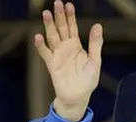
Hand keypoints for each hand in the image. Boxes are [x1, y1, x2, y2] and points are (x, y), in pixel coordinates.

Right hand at [35, 1, 103, 121]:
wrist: (78, 97)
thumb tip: (97, 25)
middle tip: (56, 3)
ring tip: (45, 13)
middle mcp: (65, 48)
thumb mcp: (95, 60)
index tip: (68, 4)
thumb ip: (95, 43)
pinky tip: (38, 36)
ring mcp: (57, 55)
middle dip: (58, 16)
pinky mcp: (51, 65)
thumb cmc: (87, 80)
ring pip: (52, 37)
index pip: (72, 27)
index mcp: (76, 45)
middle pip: (61, 28)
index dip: (70, 16)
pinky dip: (41, 45)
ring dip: (48, 25)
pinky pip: (45, 53)